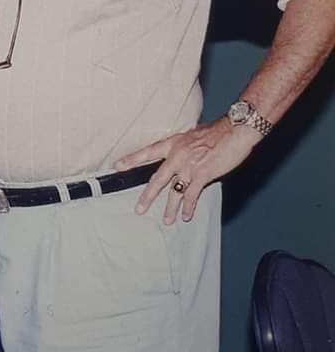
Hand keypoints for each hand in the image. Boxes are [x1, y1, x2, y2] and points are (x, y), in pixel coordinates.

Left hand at [116, 118, 258, 223]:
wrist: (235, 130)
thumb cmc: (217, 131)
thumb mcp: (192, 135)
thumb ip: (183, 147)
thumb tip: (179, 156)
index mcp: (173, 143)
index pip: (147, 152)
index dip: (132, 159)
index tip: (117, 166)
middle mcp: (177, 156)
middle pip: (157, 179)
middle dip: (148, 196)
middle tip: (140, 209)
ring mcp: (189, 166)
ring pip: (175, 191)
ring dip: (170, 208)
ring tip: (167, 220)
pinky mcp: (203, 174)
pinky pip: (193, 194)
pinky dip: (189, 206)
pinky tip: (186, 216)